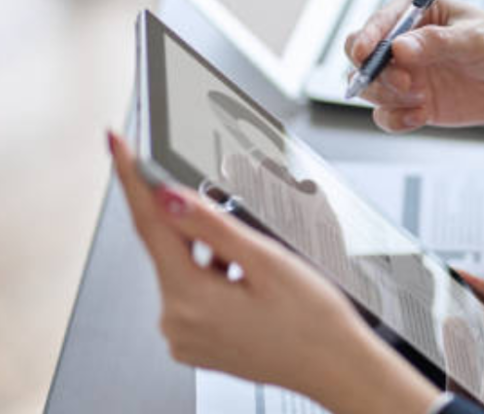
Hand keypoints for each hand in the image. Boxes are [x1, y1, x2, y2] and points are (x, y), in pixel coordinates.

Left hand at [109, 132, 437, 413]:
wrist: (335, 366)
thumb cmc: (312, 323)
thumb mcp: (266, 261)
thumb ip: (212, 226)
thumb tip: (168, 197)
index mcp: (190, 299)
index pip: (150, 223)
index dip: (134, 179)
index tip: (120, 145)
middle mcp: (178, 322)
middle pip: (170, 248)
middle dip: (196, 226)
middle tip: (241, 232)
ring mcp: (186, 337)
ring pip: (185, 270)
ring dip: (211, 254)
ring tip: (259, 270)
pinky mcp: (198, 343)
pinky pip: (194, 295)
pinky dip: (214, 278)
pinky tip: (248, 285)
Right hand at [345, 0, 483, 132]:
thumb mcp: (475, 38)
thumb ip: (438, 43)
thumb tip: (399, 48)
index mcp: (414, 11)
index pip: (377, 23)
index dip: (366, 39)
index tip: (365, 55)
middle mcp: (402, 43)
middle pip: (361, 58)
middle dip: (374, 73)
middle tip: (406, 83)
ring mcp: (406, 75)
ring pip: (369, 88)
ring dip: (386, 97)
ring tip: (420, 100)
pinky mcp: (413, 103)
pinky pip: (387, 115)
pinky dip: (396, 120)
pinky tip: (419, 116)